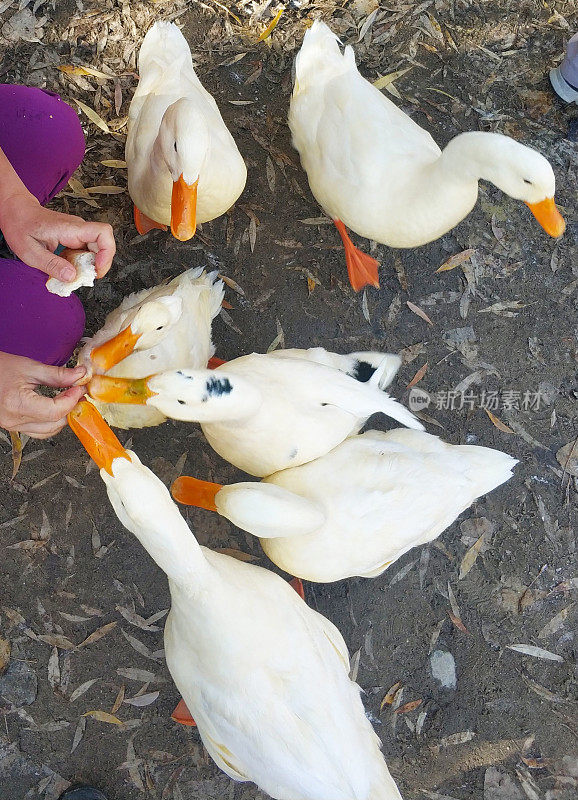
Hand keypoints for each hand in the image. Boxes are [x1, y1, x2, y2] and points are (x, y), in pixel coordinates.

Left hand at [0, 192, 114, 282]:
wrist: (16, 211)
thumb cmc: (20, 226)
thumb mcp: (29, 252)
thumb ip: (51, 265)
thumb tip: (72, 277)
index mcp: (69, 228)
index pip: (103, 233)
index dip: (107, 252)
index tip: (97, 268)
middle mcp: (78, 229)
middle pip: (103, 245)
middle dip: (99, 265)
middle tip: (84, 277)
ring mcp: (77, 234)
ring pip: (96, 252)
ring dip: (88, 266)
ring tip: (72, 274)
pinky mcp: (75, 239)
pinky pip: (86, 253)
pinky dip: (80, 264)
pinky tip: (66, 268)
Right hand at [0, 352, 86, 438]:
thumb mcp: (28, 368)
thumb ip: (57, 374)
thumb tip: (79, 376)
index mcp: (17, 404)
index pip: (55, 411)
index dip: (72, 400)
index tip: (79, 388)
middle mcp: (14, 420)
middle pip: (55, 423)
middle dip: (71, 408)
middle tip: (77, 392)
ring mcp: (12, 426)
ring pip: (48, 431)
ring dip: (62, 417)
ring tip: (68, 399)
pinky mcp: (13, 426)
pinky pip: (38, 431)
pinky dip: (51, 421)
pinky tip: (55, 407)